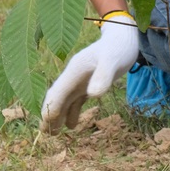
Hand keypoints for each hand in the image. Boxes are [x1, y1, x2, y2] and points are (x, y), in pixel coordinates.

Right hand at [40, 14, 139, 133]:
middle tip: (45, 133)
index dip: (51, 107)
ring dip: (59, 115)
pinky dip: (72, 111)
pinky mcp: (90, 82)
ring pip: (65, 100)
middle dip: (50, 114)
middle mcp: (74, 76)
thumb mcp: (112, 60)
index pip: (58, 92)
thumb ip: (103, 75)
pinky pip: (77, 100)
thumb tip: (93, 95)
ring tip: (54, 133)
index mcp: (75, 71)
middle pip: (57, 97)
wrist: (124, 37)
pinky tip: (71, 124)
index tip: (46, 123)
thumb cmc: (118, 47)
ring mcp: (81, 79)